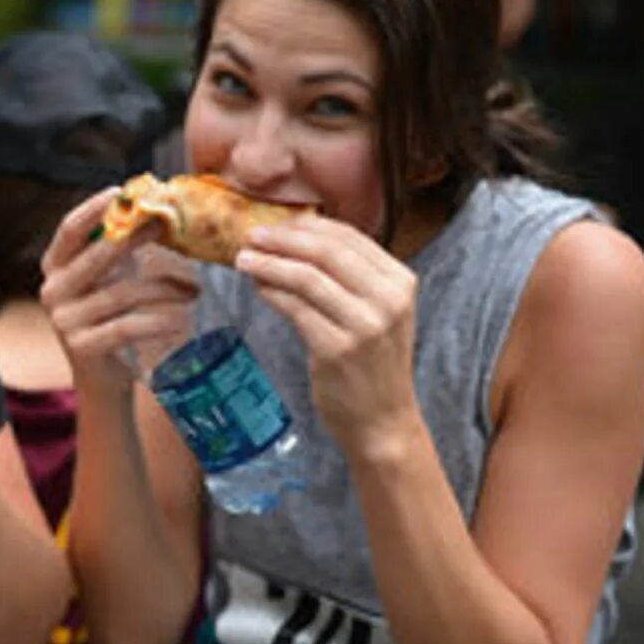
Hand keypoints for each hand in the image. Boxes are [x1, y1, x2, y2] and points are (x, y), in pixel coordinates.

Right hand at [39, 189, 199, 391]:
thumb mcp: (107, 281)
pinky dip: (160, 321)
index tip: (118, 192)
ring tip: (193, 291)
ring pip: (122, 293)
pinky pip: (129, 326)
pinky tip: (181, 319)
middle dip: (135, 238)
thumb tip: (155, 211)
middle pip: (98, 257)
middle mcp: (52, 293)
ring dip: (164, 289)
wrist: (102, 378)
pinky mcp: (83, 347)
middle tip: (167, 227)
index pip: (68, 232)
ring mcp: (64, 322)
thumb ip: (117, 251)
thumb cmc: (109, 319)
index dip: (91, 210)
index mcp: (53, 270)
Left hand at [235, 217, 419, 458]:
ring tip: (243, 259)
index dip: (307, 226)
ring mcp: (364, 325)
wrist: (382, 421)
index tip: (277, 223)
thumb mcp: (377, 312)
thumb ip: (351, 278)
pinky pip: (295, 308)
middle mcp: (388, 299)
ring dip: (269, 264)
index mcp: (400, 282)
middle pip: (326, 251)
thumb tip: (296, 240)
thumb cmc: (372, 364)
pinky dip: (271, 292)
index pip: (350, 237)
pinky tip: (257, 287)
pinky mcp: (337, 349)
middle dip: (283, 239)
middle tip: (251, 235)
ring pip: (306, 277)